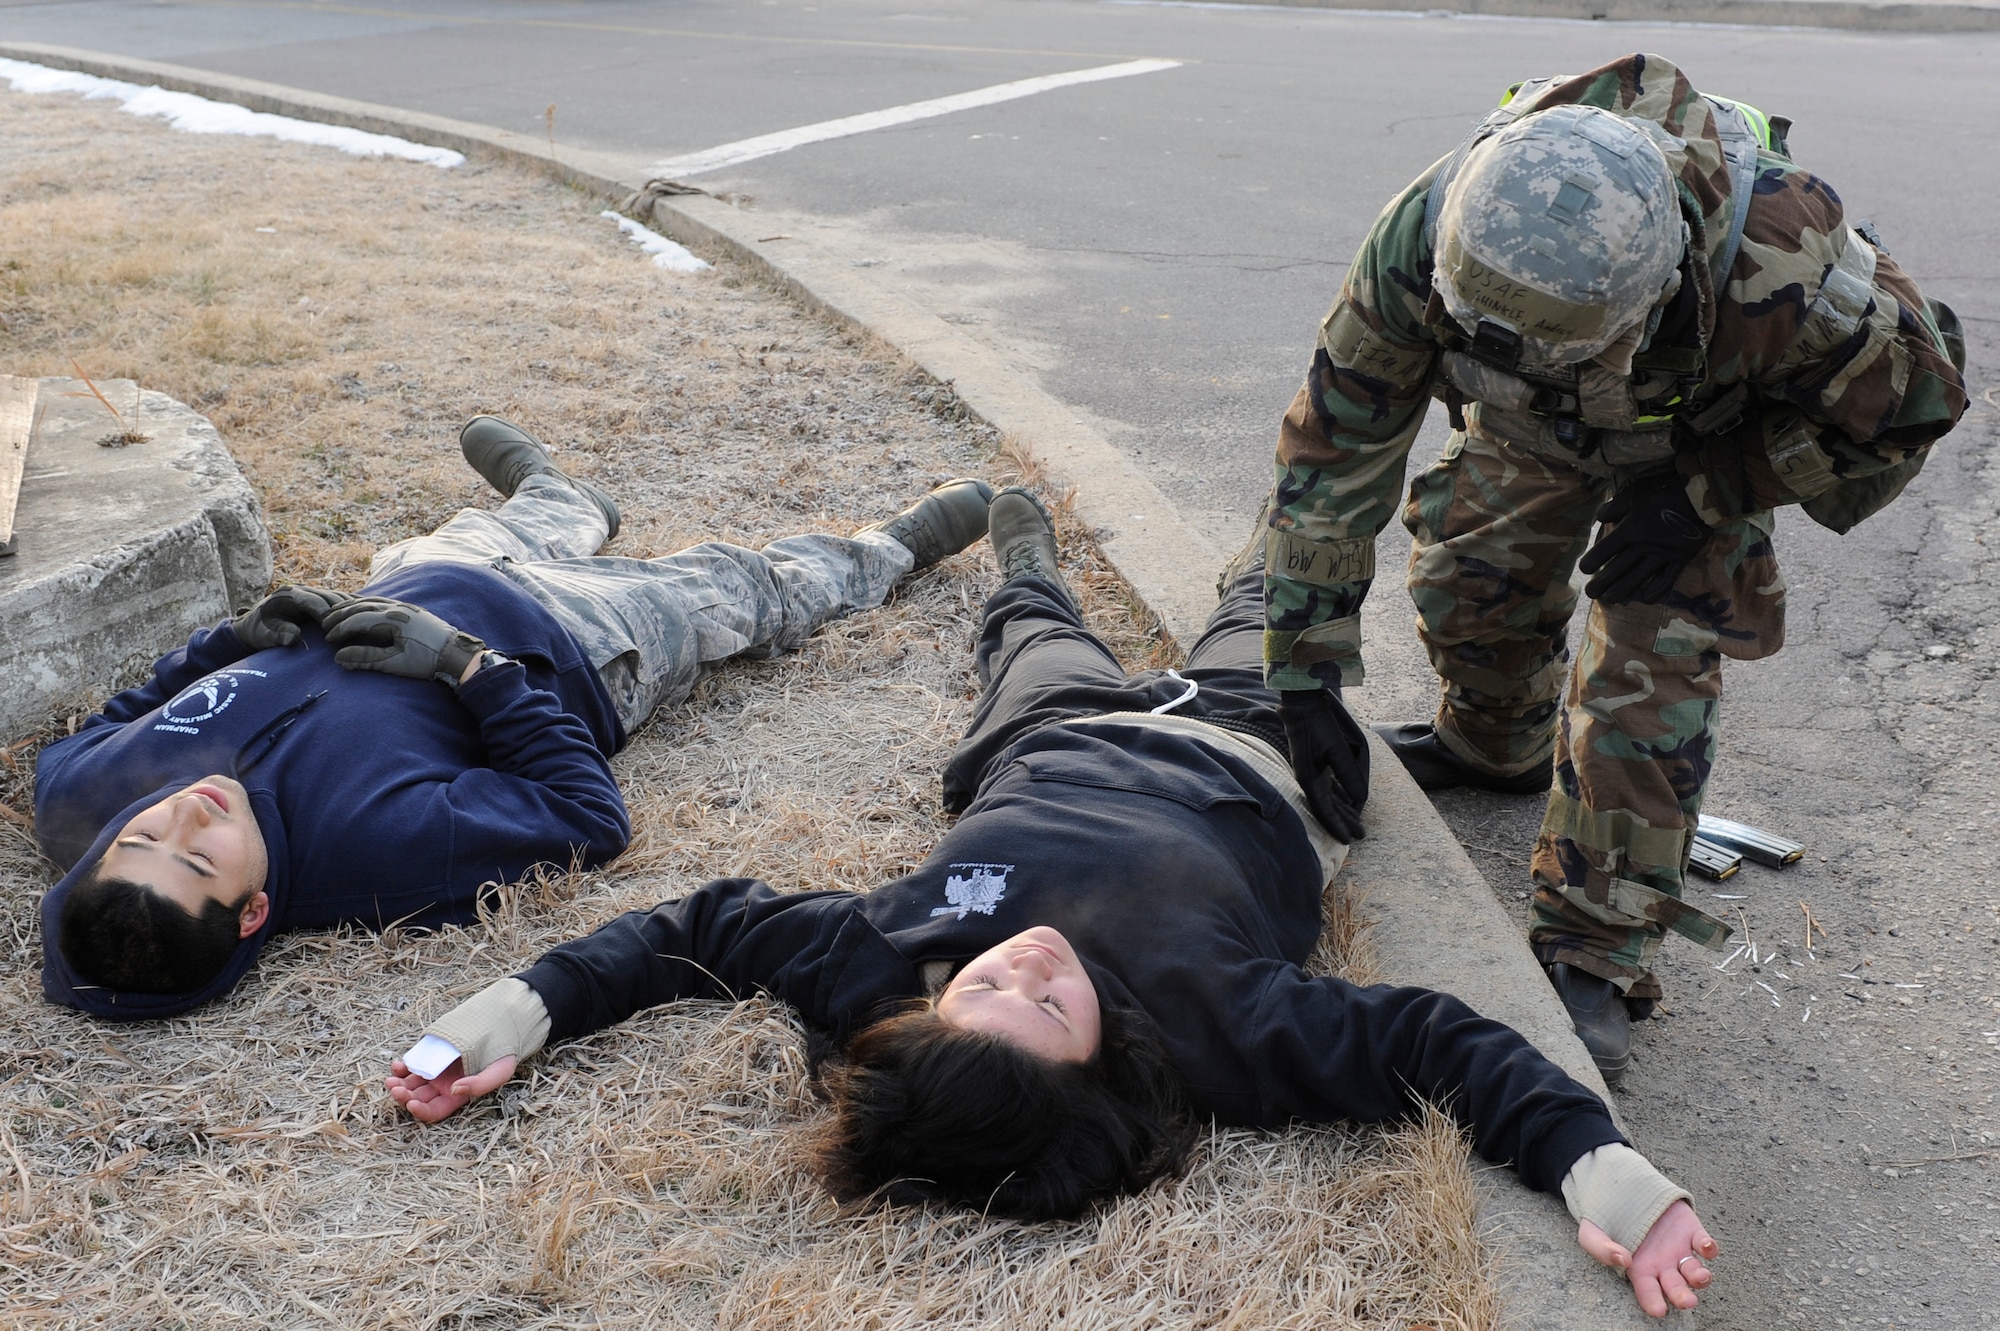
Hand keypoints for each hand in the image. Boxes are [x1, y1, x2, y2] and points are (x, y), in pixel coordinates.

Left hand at [231, 584, 350, 649]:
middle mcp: (303, 590)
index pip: (314, 602)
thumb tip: (296, 637)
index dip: (326, 617)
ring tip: (359, 629)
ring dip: (350, 611)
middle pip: (331, 597)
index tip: (334, 634)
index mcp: (289, 595)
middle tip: (350, 634)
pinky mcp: (320, 599)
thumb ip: (279, 636)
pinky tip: (362, 620)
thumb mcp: (264, 635)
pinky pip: (341, 601)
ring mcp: (313, 593)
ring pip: (339, 597)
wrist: (255, 624)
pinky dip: (352, 609)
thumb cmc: (259, 631)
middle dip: (342, 614)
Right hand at [322, 597, 485, 684]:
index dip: (340, 629)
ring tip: (338, 614)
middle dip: (341, 614)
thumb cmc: (427, 661)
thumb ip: (366, 658)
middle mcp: (398, 608)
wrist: (457, 653)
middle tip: (324, 623)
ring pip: (373, 601)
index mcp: (392, 619)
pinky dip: (368, 604)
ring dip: (353, 606)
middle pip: (362, 606)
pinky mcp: (412, 609)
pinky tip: (363, 609)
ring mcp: (406, 606)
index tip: (328, 639)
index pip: (358, 620)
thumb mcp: (395, 663)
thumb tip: (339, 657)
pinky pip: (384, 601)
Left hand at [385, 1054, 518, 1123]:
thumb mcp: (499, 1072)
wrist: (500, 1030)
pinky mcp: (429, 1057)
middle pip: (417, 1099)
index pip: (435, 1111)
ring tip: (391, 1079)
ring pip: (410, 1084)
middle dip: (403, 1096)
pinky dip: (402, 1067)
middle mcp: (442, 1087)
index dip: (421, 1111)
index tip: (411, 1103)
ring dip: (398, 1084)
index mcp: (457, 1096)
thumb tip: (454, 1089)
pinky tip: (398, 1065)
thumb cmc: (503, 1055)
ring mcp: (434, 1072)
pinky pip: (411, 1065)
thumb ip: (480, 1085)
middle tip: (395, 1088)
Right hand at [1277, 689, 1367, 842]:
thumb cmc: (1318, 725)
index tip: (1349, 840)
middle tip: (1361, 835)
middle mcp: (1309, 779)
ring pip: (1329, 798)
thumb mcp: (1337, 749)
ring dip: (1343, 810)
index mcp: (1310, 779)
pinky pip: (1329, 786)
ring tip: (1357, 822)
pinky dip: (1339, 796)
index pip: (1325, 810)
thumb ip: (1349, 774)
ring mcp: (1311, 772)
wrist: (1303, 705)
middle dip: (1344, 821)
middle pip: (1328, 807)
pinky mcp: (1315, 764)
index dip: (1337, 826)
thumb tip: (1361, 798)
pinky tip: (1347, 800)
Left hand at [1578, 470, 1710, 604]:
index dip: (1591, 562)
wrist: (1701, 494)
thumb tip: (1600, 517)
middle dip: (1602, 583)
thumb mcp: (1634, 492)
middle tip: (1590, 593)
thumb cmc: (1664, 490)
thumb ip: (1615, 507)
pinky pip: (1667, 579)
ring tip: (1609, 599)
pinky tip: (1645, 599)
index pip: (1604, 551)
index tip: (1585, 569)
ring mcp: (1663, 555)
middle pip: (1618, 569)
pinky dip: (1656, 591)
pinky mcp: (1681, 559)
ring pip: (1638, 578)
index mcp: (1630, 530)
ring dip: (1622, 591)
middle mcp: (1644, 546)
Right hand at [1579, 1199, 1718, 1317]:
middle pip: (1677, 1287)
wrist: (1621, 1189)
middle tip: (1687, 1300)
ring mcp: (1679, 1249)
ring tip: (1700, 1275)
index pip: (1648, 1292)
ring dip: (1700, 1276)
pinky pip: (1705, 1243)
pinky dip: (1709, 1247)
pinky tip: (1706, 1246)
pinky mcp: (1691, 1231)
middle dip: (1683, 1296)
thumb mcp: (1591, 1232)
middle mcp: (1663, 1264)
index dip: (1653, 1302)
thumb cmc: (1606, 1218)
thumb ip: (1600, 1248)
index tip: (1659, 1310)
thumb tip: (1622, 1260)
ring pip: (1694, 1270)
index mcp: (1639, 1270)